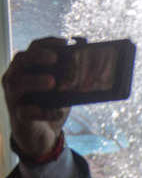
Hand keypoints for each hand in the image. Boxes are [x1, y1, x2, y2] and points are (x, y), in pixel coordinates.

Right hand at [2, 37, 70, 157]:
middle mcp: (16, 78)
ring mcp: (14, 97)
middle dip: (37, 57)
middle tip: (54, 58)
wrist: (42, 135)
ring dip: (34, 81)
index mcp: (27, 68)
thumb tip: (90, 62)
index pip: (33, 48)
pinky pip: (26, 112)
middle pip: (20, 60)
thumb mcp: (62, 90)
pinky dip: (41, 112)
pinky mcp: (19, 116)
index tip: (65, 42)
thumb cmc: (50, 106)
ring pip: (17, 84)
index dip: (48, 43)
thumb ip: (70, 76)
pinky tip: (56, 112)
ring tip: (52, 82)